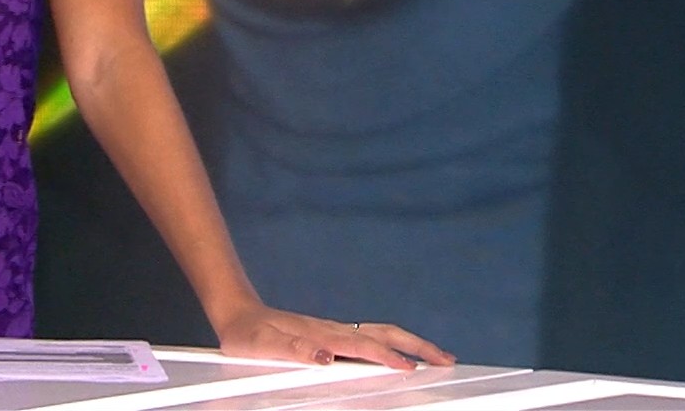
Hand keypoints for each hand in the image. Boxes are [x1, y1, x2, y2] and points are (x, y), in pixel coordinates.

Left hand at [212, 299, 453, 370]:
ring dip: (412, 344)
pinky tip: (400, 354)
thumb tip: (325, 357)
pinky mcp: (332, 334)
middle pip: (384, 334)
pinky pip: (371, 338)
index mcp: (322, 336)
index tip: (411, 369)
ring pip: (381, 333)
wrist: (237, 314)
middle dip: (418, 346)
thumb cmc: (248, 335)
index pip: (363, 347)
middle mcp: (333, 330)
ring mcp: (335, 330)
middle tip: (447, 361)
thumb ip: (293, 351)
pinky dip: (394, 345)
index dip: (388, 358)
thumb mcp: (263, 346)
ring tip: (437, 357)